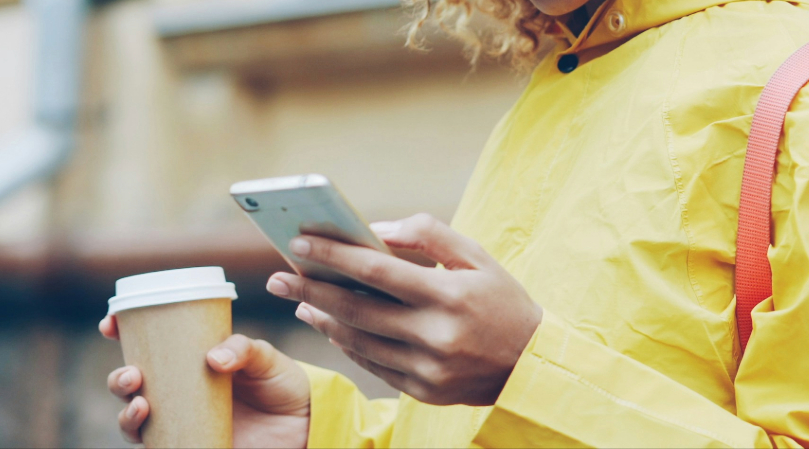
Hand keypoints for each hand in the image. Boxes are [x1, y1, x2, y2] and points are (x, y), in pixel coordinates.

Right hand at [100, 316, 310, 447]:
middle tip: (132, 375)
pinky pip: (156, 446)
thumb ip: (243, 349)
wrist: (304, 426)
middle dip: (118, 379)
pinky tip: (146, 427)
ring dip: (126, 412)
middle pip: (130, 385)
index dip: (121, 332)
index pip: (146, 344)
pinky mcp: (189, 444)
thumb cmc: (282, 384)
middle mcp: (179, 390)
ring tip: (142, 404)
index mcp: (189, 360)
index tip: (110, 324)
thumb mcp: (266, 358)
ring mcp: (181, 420)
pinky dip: (142, 438)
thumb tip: (213, 358)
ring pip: (135, 419)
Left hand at [267, 213, 541, 405]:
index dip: (333, 255)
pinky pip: (373, 365)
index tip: (298, 242)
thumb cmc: (503, 301)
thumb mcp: (478, 257)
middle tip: (275, 277)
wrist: (532, 366)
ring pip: (359, 341)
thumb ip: (429, 235)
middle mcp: (436, 334)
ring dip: (322, 320)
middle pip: (357, 309)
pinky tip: (330, 326)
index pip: (377, 270)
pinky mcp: (423, 391)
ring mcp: (428, 368)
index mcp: (450, 295)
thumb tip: (377, 230)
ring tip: (297, 301)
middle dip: (310, 290)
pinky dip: (347, 344)